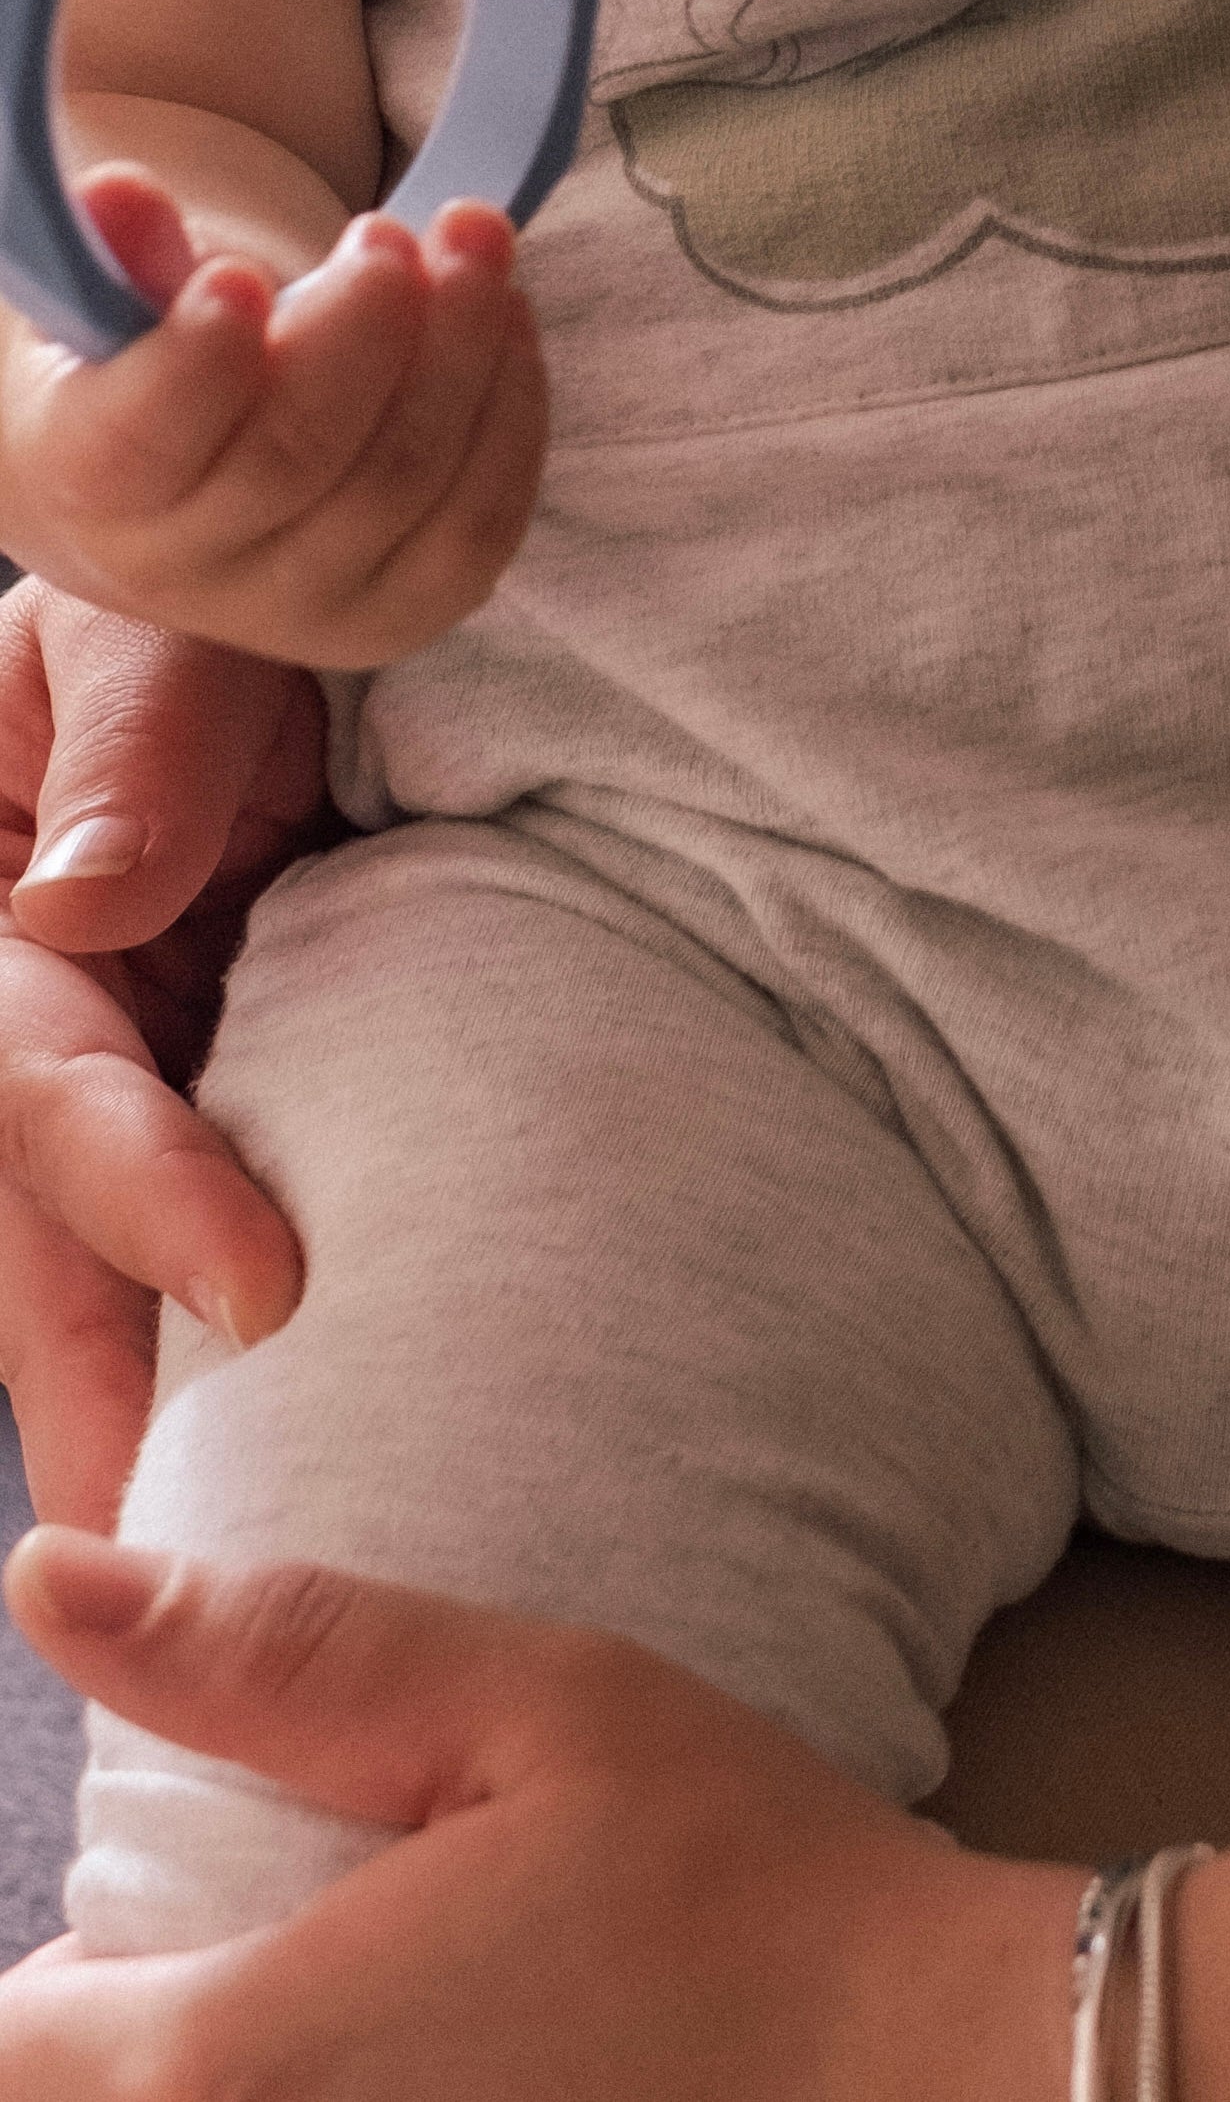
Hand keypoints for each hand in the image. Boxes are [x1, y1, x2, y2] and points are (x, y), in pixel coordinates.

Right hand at [0, 185, 541, 661]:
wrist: (179, 495)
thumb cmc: (148, 373)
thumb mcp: (112, 309)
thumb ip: (124, 254)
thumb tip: (122, 193)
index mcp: (93, 488)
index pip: (141, 442)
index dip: (197, 364)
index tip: (242, 275)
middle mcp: (188, 572)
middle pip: (295, 459)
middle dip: (364, 328)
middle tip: (393, 231)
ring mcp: (299, 609)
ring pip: (405, 485)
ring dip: (462, 349)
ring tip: (474, 240)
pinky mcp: (398, 616)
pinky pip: (480, 524)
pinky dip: (511, 408)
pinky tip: (507, 315)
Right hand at [0, 577, 321, 1526]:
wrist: (293, 557)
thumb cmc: (217, 581)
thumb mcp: (171, 619)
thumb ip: (138, 743)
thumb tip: (92, 903)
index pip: (38, 1078)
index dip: (134, 1186)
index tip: (258, 1289)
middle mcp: (15, 1000)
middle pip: (27, 1222)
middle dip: (87, 1388)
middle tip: (155, 1552)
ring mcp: (92, 1053)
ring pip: (77, 1261)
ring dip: (125, 1405)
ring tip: (195, 1580)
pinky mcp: (184, 1080)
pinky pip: (168, 1232)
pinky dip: (190, 1340)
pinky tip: (247, 1458)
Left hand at [0, 1536, 1075, 2097]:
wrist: (928, 2079)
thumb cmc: (737, 1884)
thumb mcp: (530, 1704)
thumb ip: (276, 1656)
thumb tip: (40, 1579)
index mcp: (243, 2062)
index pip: (6, 2043)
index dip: (55, 1984)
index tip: (158, 1931)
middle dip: (131, 2046)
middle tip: (281, 1965)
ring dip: (226, 2090)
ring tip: (381, 2033)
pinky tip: (443, 2076)